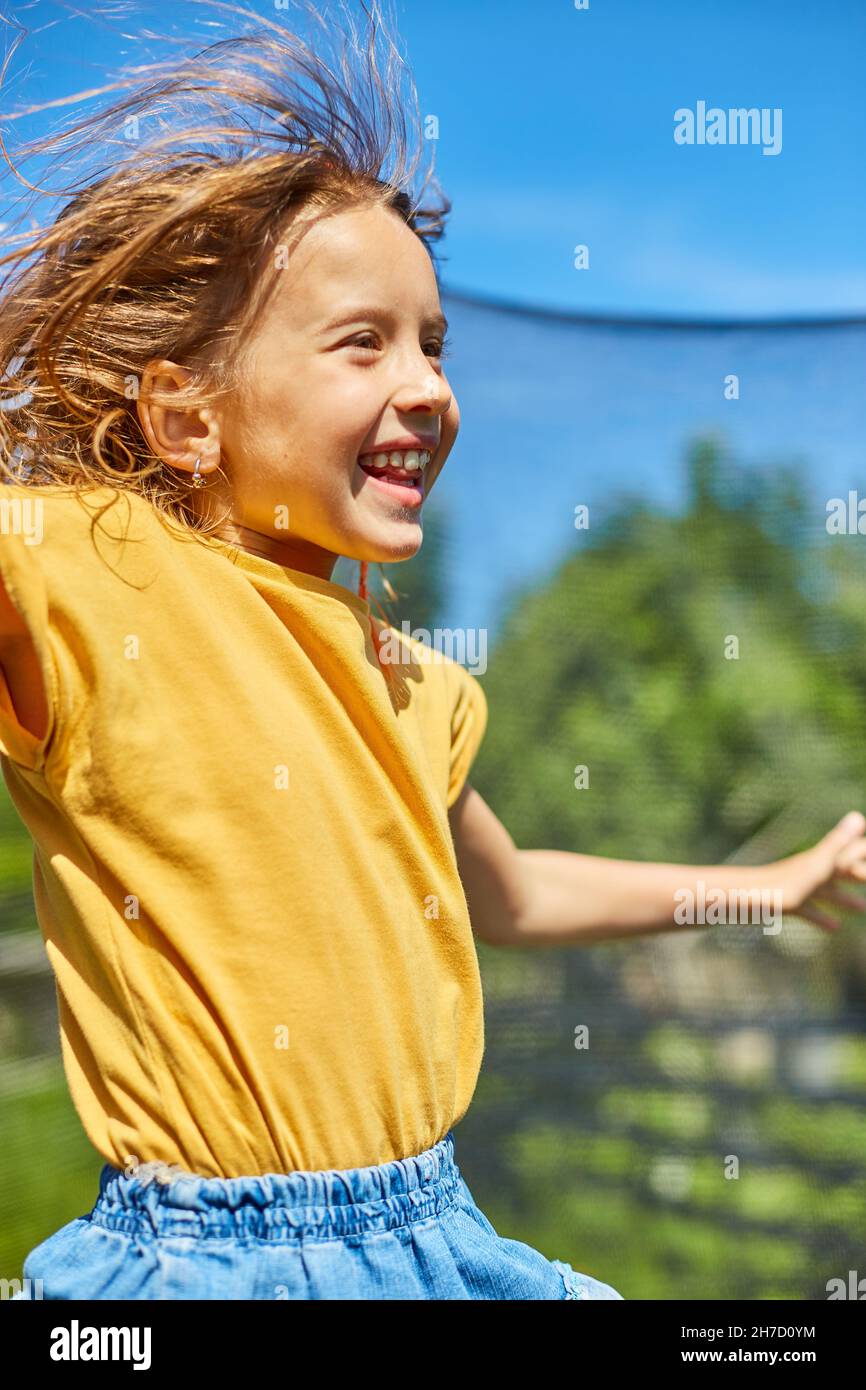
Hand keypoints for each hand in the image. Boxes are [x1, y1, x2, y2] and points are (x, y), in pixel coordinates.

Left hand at [775, 811, 865, 931]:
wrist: (749, 899)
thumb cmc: (786, 883)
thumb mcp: (818, 865)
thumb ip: (838, 844)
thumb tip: (859, 817)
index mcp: (821, 860)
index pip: (850, 852)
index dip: (862, 852)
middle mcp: (812, 871)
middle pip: (841, 872)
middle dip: (858, 874)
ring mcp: (800, 888)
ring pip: (828, 892)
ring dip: (846, 898)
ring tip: (864, 908)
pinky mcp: (789, 904)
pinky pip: (810, 910)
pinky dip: (824, 917)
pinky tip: (835, 927)